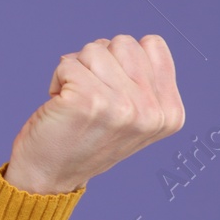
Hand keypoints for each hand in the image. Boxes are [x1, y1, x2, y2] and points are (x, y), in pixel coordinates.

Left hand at [4, 34, 184, 193]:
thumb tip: (138, 43)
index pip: (152, 44)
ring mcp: (122, 106)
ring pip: (94, 49)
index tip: (111, 90)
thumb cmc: (84, 139)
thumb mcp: (133, 117)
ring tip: (74, 102)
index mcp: (170, 113)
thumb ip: (145, 84)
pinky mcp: (89, 100)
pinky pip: (67, 62)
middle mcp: (152, 111)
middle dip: (97, 62)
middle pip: (123, 43)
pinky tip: (59, 105)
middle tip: (88, 97)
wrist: (50, 177)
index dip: (122, 58)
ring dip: (75, 70)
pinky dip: (57, 78)